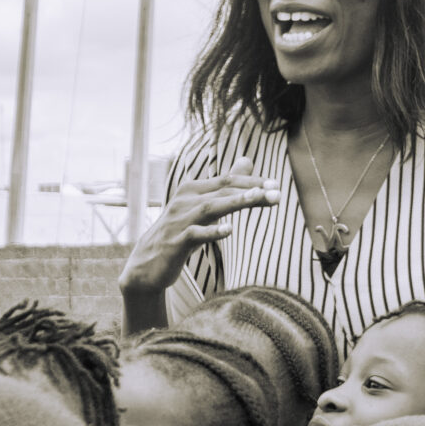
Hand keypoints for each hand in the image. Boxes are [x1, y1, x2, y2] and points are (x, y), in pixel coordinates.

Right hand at [118, 173, 277, 296]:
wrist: (147, 265)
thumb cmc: (180, 232)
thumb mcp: (203, 207)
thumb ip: (225, 185)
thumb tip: (248, 160)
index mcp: (192, 190)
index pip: (227, 180)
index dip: (252, 181)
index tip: (277, 185)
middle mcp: (184, 200)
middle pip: (222, 190)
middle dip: (251, 190)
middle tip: (277, 193)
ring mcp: (178, 221)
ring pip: (210, 208)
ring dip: (235, 202)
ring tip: (256, 199)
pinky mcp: (175, 243)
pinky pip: (195, 234)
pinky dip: (212, 232)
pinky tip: (229, 230)